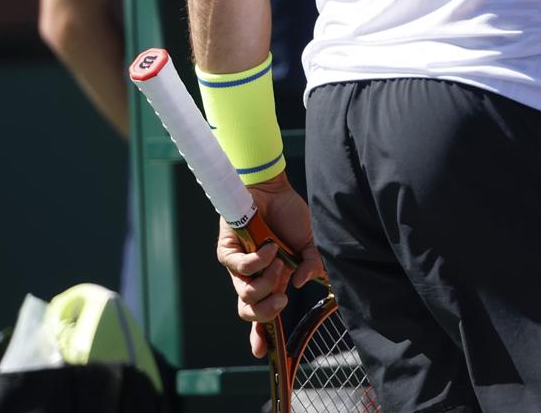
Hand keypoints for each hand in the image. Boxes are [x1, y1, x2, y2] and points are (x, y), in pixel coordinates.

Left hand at [216, 174, 325, 357]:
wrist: (274, 188)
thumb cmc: (290, 216)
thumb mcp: (311, 244)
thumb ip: (313, 265)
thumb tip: (303, 284)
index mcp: (272, 280)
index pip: (263, 312)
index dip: (262, 335)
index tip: (263, 352)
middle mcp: (253, 277)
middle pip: (249, 311)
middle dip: (266, 312)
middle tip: (281, 298)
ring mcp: (239, 265)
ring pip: (245, 293)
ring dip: (267, 281)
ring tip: (278, 260)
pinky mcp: (227, 251)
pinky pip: (239, 268)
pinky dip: (259, 261)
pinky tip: (269, 247)